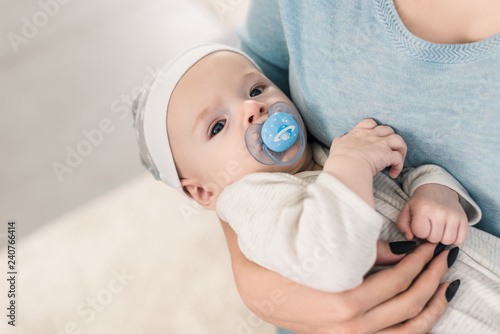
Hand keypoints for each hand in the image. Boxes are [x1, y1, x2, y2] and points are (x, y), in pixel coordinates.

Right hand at [221, 220, 455, 333]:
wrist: (256, 289)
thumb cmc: (284, 263)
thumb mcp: (319, 252)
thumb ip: (362, 252)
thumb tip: (402, 251)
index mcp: (343, 302)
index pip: (397, 283)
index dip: (420, 263)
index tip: (430, 246)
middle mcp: (350, 327)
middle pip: (408, 306)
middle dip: (432, 279)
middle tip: (443, 256)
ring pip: (407, 330)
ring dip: (431, 306)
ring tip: (443, 284)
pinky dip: (415, 325)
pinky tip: (425, 309)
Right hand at [327, 119, 406, 177]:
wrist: (346, 166)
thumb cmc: (339, 159)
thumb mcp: (336, 146)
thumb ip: (340, 140)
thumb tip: (341, 138)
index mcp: (358, 133)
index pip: (370, 123)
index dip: (375, 128)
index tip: (375, 138)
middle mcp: (371, 136)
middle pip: (388, 130)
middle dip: (390, 139)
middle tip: (388, 151)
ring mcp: (381, 144)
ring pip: (398, 140)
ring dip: (400, 150)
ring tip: (397, 160)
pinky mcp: (387, 155)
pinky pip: (398, 158)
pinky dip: (398, 166)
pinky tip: (393, 173)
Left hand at [396, 184, 467, 244]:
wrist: (437, 189)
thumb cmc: (420, 203)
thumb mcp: (406, 210)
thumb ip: (402, 225)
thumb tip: (410, 238)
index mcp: (423, 209)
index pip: (420, 233)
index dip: (418, 231)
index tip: (419, 224)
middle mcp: (440, 212)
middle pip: (434, 239)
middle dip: (429, 235)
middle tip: (429, 226)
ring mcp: (454, 215)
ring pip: (447, 241)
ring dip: (441, 238)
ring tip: (437, 228)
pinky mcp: (464, 219)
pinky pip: (460, 240)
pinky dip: (454, 239)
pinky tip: (447, 231)